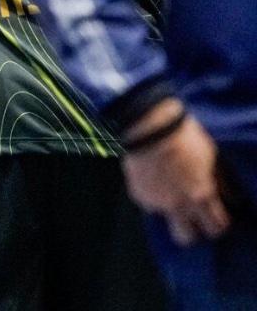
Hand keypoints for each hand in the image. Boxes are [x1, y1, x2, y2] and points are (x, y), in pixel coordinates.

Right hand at [122, 102, 229, 245]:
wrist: (147, 124)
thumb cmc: (182, 135)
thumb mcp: (209, 156)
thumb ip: (215, 180)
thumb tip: (224, 194)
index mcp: (201, 195)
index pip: (216, 227)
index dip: (218, 223)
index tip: (215, 216)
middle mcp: (179, 204)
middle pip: (188, 238)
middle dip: (192, 230)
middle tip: (193, 216)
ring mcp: (156, 201)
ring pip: (165, 223)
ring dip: (170, 215)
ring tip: (170, 197)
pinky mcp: (137, 193)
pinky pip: (147, 203)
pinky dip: (151, 196)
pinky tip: (153, 179)